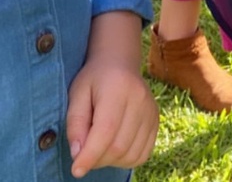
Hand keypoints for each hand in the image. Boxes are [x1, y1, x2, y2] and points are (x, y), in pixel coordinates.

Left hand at [66, 57, 157, 176]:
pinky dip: (126, 160)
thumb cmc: (94, 78)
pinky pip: (143, 154)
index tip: (76, 170)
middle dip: (98, 159)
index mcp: (118, 88)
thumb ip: (75, 123)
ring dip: (111, 161)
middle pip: (119, 146)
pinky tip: (114, 147)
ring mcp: (151, 111)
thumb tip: (78, 154)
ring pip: (131, 155)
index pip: (106, 130)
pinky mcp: (156, 121)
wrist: (119, 62)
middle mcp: (140, 100)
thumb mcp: (77, 93)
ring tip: (99, 148)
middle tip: (84, 155)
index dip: (90, 155)